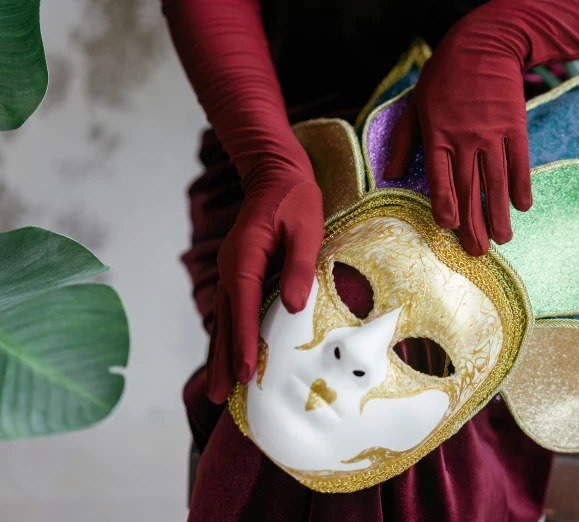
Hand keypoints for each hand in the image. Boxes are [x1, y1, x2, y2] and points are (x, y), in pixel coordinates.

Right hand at [207, 149, 323, 403]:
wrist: (275, 173)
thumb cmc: (295, 198)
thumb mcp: (305, 227)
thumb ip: (298, 265)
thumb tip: (293, 305)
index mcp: (245, 255)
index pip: (243, 304)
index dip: (244, 340)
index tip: (246, 372)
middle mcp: (231, 266)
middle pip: (225, 319)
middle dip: (223, 359)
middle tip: (218, 396)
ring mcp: (231, 270)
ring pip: (224, 318)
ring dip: (221, 353)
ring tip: (218, 388)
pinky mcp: (238, 272)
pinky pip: (232, 309)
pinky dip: (230, 335)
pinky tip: (230, 355)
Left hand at [383, 2, 531, 255]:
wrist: (484, 44)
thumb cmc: (443, 77)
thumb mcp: (415, 106)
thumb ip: (402, 143)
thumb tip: (388, 176)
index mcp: (437, 135)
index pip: (439, 179)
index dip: (445, 205)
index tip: (449, 228)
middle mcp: (464, 139)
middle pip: (469, 189)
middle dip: (474, 223)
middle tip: (479, 252)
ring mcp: (492, 134)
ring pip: (496, 181)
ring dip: (499, 213)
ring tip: (503, 238)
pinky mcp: (515, 126)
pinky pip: (519, 162)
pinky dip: (521, 185)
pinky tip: (522, 207)